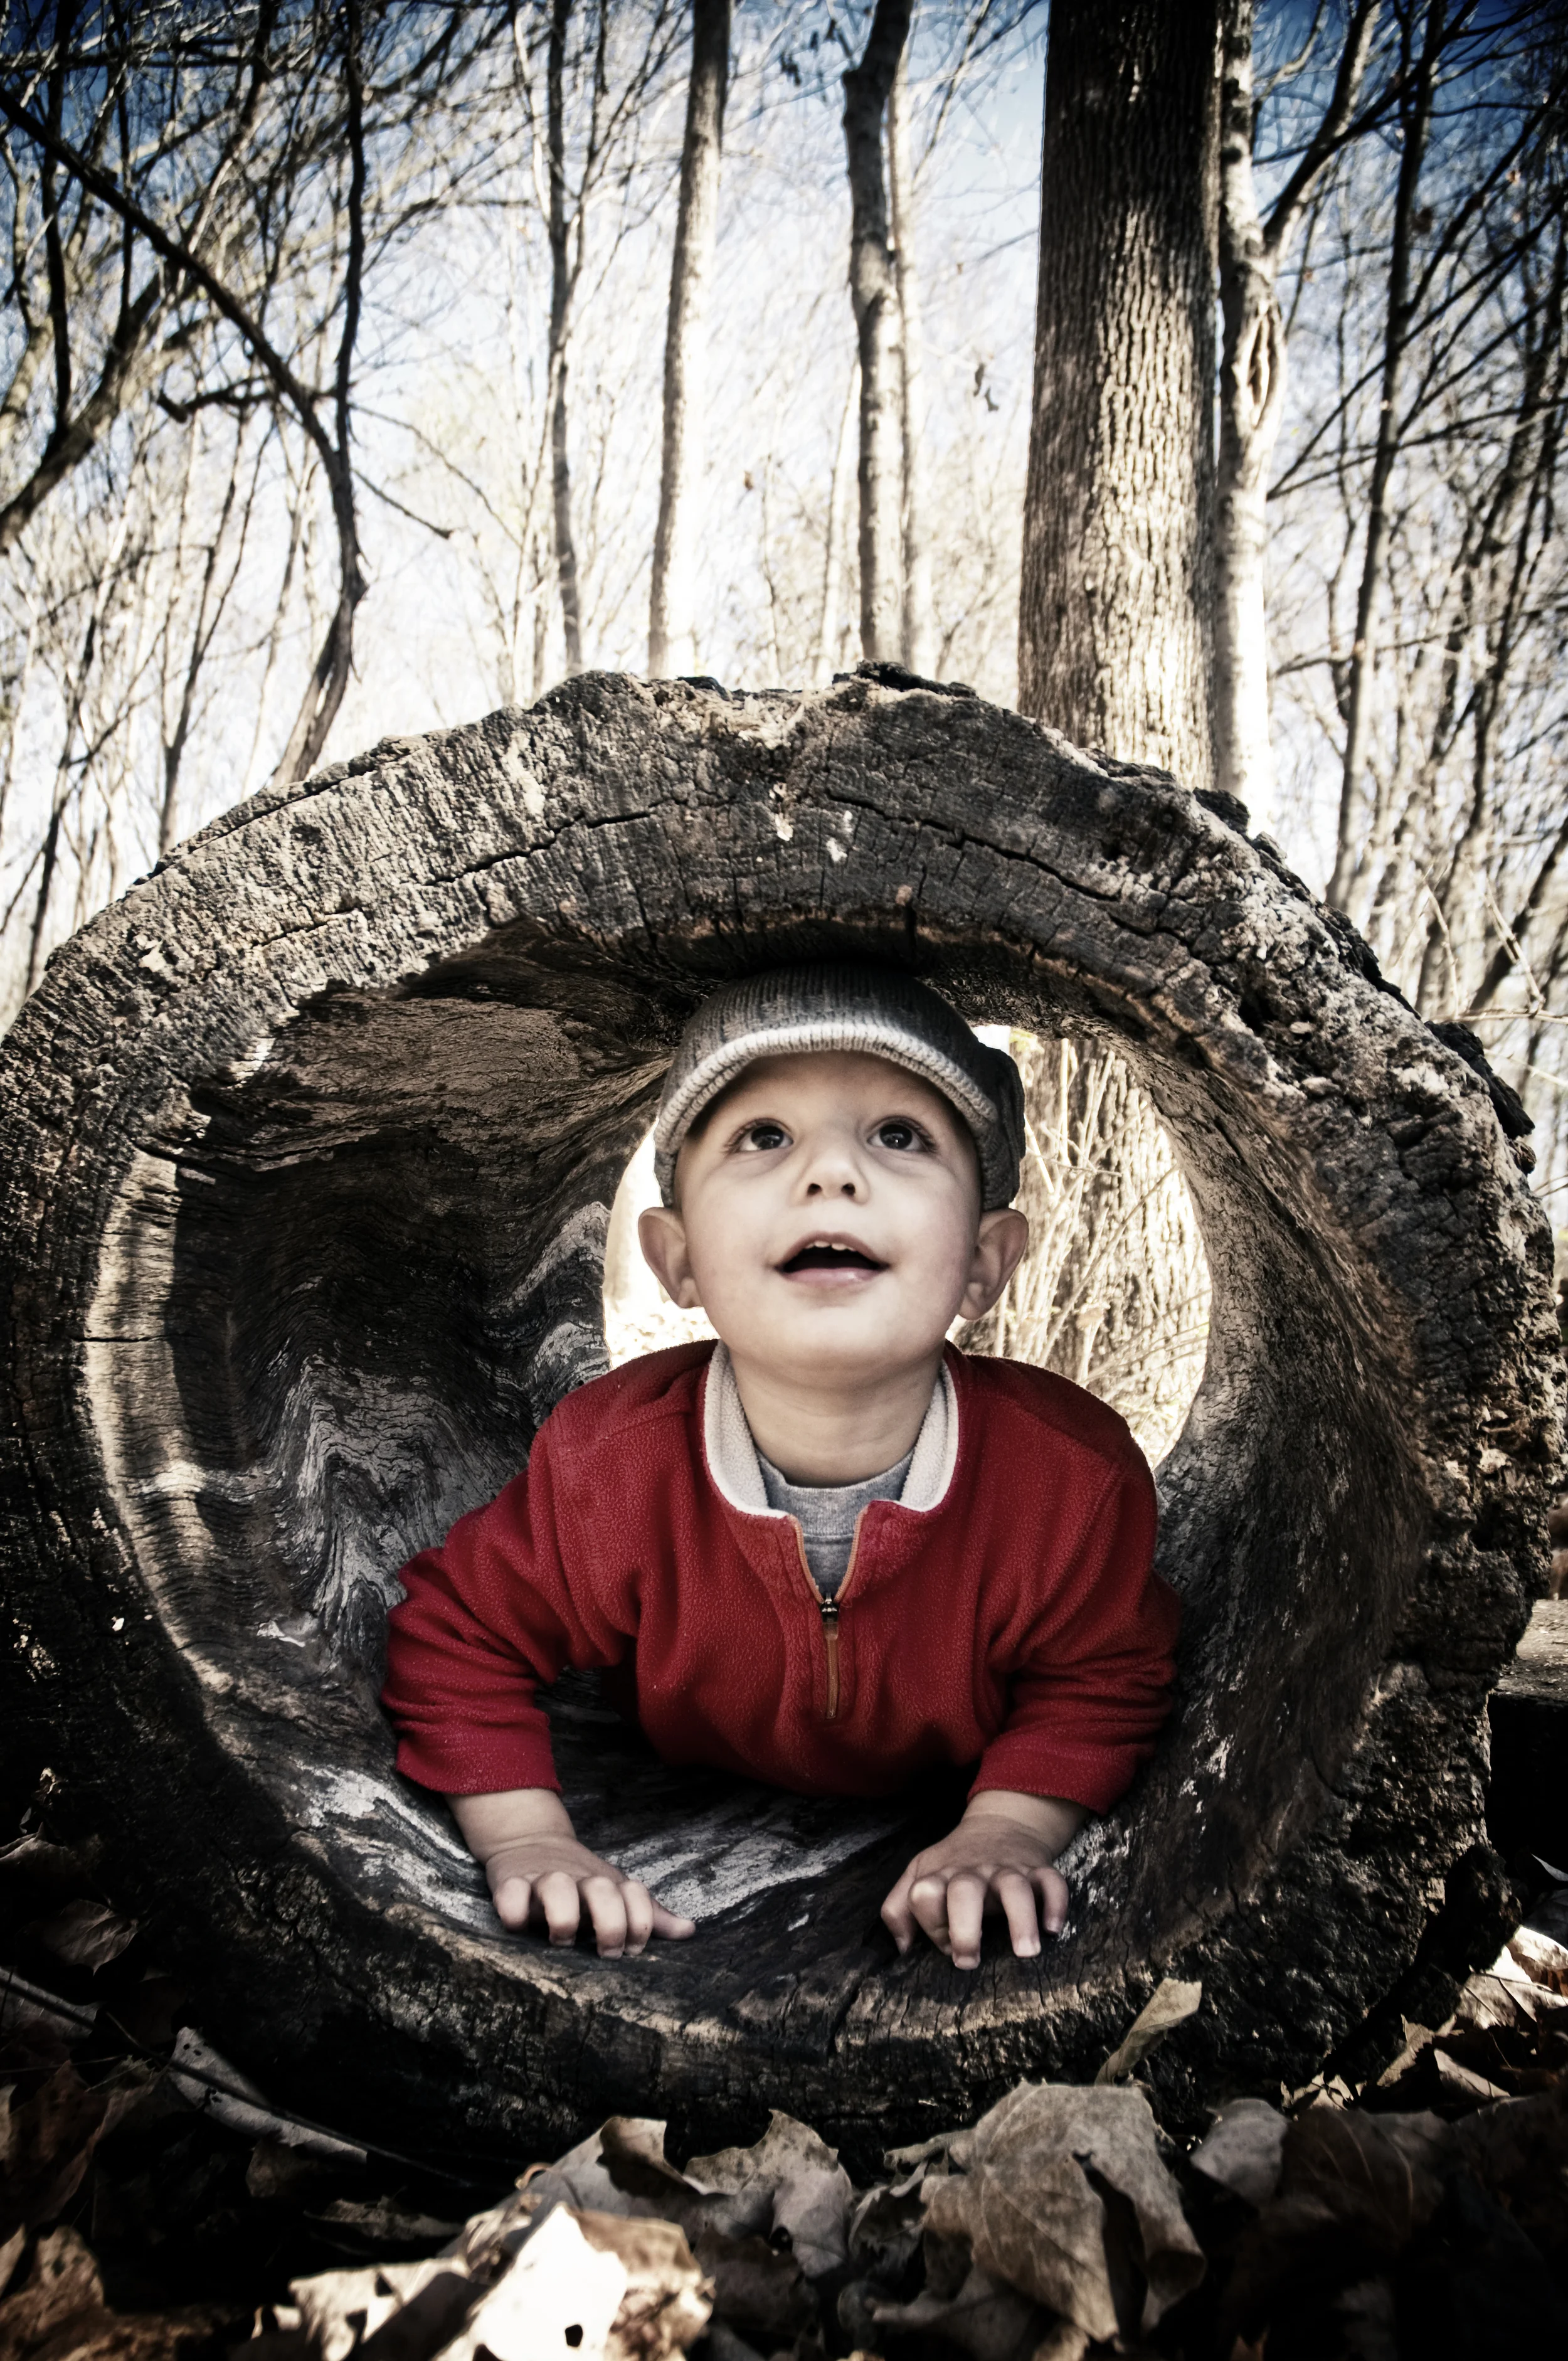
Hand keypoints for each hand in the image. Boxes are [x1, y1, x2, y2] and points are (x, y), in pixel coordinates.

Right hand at [450, 1789, 696, 1958]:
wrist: (529, 1839)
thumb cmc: (579, 1880)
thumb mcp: (615, 1893)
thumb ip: (648, 1914)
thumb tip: (689, 1931)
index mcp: (606, 1883)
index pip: (635, 1895)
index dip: (640, 1923)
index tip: (634, 1950)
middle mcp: (578, 1879)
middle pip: (603, 1890)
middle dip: (611, 1923)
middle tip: (607, 1953)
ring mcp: (543, 1879)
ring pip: (557, 1887)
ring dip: (564, 1917)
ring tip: (563, 1939)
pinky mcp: (509, 1882)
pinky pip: (510, 1893)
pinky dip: (514, 1910)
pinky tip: (519, 1925)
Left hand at [881, 1792, 1085, 1969]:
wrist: (1001, 1824)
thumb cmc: (954, 1863)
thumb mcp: (918, 1874)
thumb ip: (897, 1908)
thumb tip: (901, 1948)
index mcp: (941, 1875)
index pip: (923, 1894)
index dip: (930, 1923)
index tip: (944, 1946)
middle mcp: (973, 1873)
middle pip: (964, 1892)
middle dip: (964, 1928)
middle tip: (968, 1961)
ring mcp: (1008, 1870)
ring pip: (1014, 1889)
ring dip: (1021, 1920)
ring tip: (1026, 1952)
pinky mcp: (1038, 1870)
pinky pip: (1052, 1883)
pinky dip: (1056, 1904)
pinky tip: (1052, 1929)